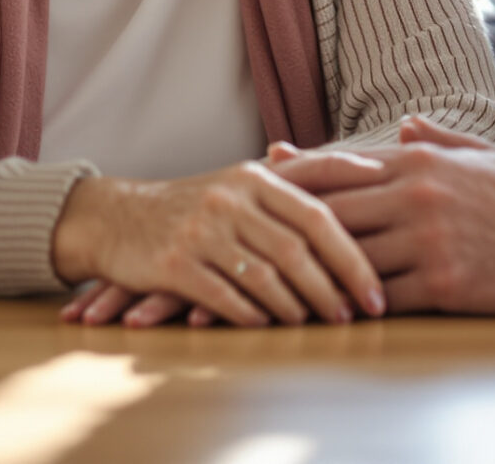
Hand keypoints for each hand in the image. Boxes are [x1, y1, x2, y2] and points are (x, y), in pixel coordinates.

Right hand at [48, 161, 386, 326]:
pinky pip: (225, 296)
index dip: (353, 254)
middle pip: (298, 249)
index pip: (319, 212)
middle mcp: (230, 198)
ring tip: (317, 323)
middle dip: (333, 288)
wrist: (116, 217)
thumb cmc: (194, 205)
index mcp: (255, 176)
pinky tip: (269, 325)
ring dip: (298, 306)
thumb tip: (370, 170)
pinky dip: (253, 315)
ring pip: (266, 276)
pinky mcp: (173, 263)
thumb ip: (300, 179)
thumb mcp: (243, 181)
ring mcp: (200, 230)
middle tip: (355, 315)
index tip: (378, 288)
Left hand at [269, 116, 494, 316]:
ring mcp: (427, 237)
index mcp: (416, 161)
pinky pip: (378, 298)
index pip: (335, 170)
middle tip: (232, 251)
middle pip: (323, 213)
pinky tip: (315, 322)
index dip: (287, 182)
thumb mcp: (480, 156)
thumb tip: (403, 127)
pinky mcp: (444, 281)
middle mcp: (413, 193)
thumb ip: (435, 140)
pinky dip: (344, 309)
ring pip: (342, 258)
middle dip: (274, 233)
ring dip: (298, 280)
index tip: (247, 190)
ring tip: (253, 299)